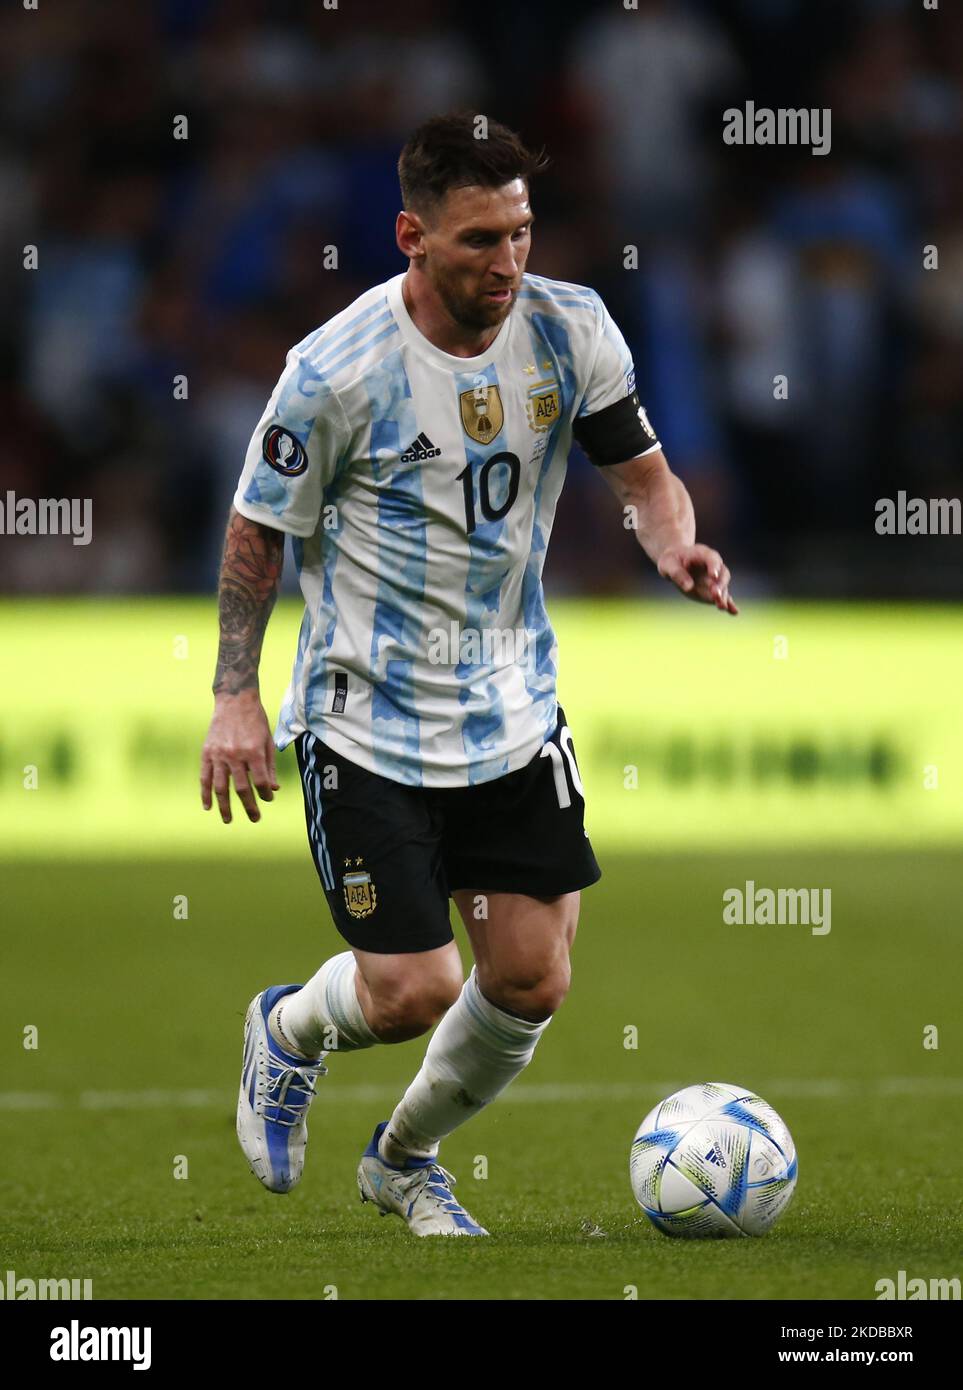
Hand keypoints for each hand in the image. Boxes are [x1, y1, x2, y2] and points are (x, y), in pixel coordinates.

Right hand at [200, 691, 279, 822]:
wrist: (234, 701)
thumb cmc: (256, 721)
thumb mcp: (268, 741)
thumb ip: (270, 766)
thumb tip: (274, 789)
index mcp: (254, 751)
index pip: (261, 781)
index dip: (266, 794)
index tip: (268, 799)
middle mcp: (235, 754)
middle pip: (242, 788)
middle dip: (249, 806)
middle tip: (255, 818)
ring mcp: (219, 754)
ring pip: (221, 787)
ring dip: (225, 806)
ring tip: (228, 819)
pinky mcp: (207, 752)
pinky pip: (205, 777)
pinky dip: (205, 793)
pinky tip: (208, 806)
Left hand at [657, 544, 738, 613]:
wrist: (674, 563)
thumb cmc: (671, 561)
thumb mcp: (668, 565)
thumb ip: (678, 574)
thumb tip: (689, 587)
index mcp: (703, 554)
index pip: (712, 559)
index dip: (714, 567)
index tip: (713, 576)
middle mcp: (713, 566)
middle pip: (722, 574)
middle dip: (720, 585)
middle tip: (715, 594)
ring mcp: (715, 579)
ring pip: (723, 587)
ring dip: (723, 596)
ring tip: (721, 607)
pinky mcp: (713, 590)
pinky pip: (723, 596)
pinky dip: (728, 603)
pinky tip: (734, 612)